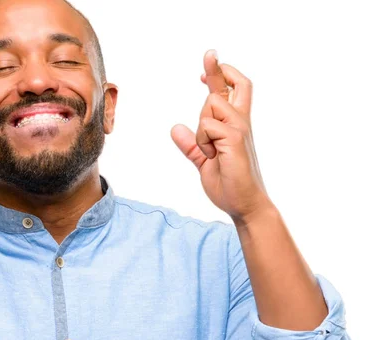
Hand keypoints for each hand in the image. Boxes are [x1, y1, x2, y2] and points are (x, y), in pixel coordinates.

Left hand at [170, 50, 271, 221]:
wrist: (244, 206)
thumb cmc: (229, 185)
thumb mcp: (203, 162)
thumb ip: (191, 146)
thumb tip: (175, 129)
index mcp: (234, 127)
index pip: (230, 93)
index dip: (220, 77)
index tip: (207, 68)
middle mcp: (240, 123)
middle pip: (232, 86)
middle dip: (217, 69)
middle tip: (209, 53)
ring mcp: (239, 129)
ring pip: (210, 104)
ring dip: (201, 126)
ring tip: (210, 151)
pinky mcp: (235, 139)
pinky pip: (206, 125)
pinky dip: (202, 140)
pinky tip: (212, 156)